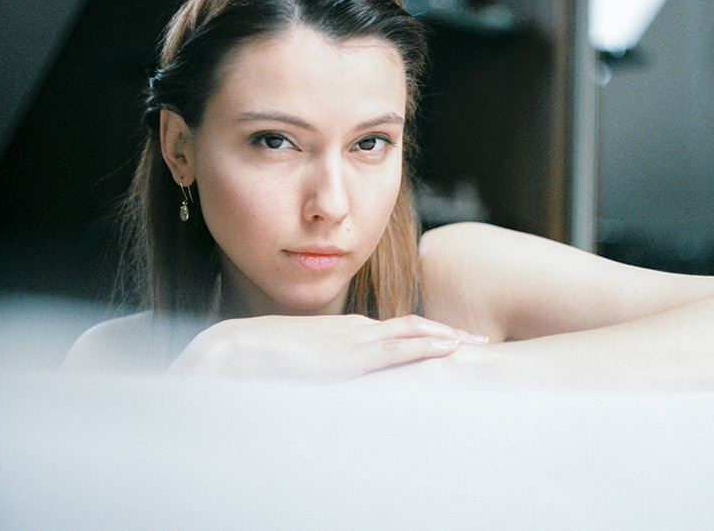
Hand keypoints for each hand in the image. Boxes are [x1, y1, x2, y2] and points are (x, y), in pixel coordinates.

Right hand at [166, 313, 487, 381]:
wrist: (236, 349)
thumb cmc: (264, 360)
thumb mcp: (305, 367)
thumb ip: (326, 374)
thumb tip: (336, 386)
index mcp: (346, 333)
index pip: (395, 331)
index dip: (426, 335)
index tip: (451, 341)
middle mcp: (356, 331)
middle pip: (412, 327)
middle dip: (447, 333)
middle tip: (477, 340)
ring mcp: (354, 339)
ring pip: (412, 332)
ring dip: (446, 336)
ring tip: (474, 343)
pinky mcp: (349, 355)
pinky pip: (397, 347)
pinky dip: (427, 345)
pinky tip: (449, 347)